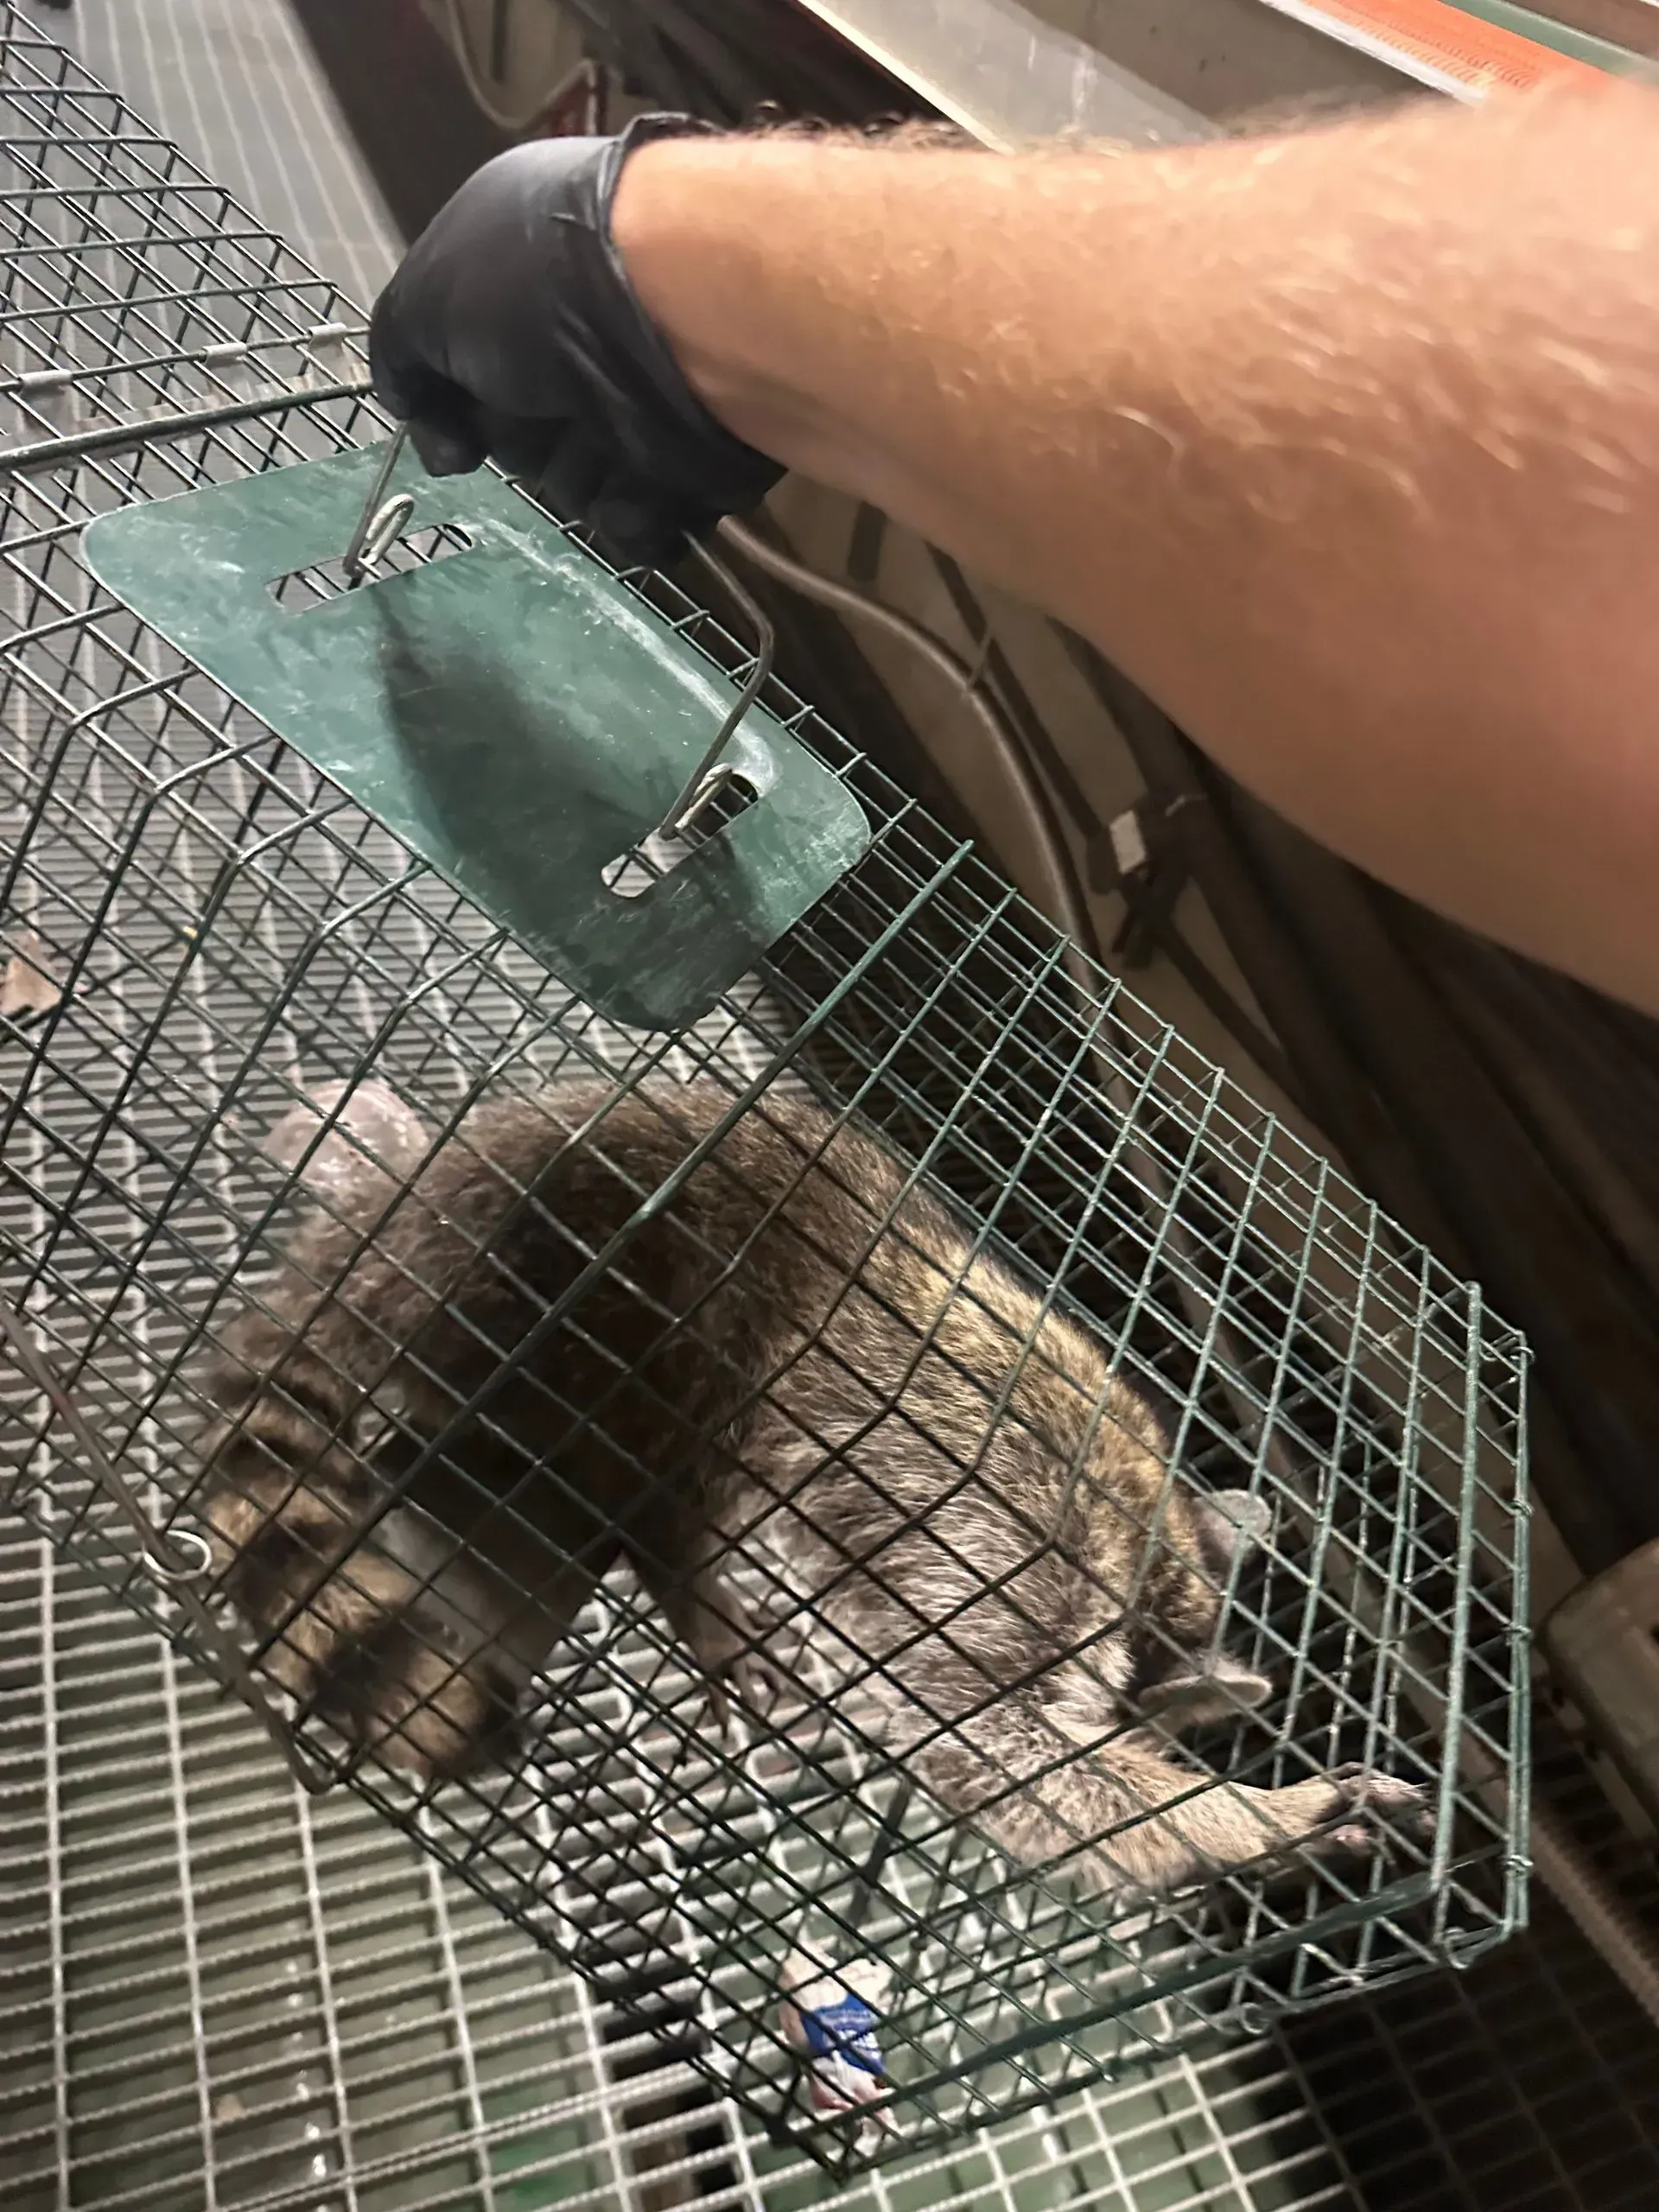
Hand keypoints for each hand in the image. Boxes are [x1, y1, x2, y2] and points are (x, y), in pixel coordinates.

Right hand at [368, 115, 783, 565]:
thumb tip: (423, 424)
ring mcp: (640, 393)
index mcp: (521, 273)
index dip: (456, 407)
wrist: (681, 315)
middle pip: (520, 435)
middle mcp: (580, 332)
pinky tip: (641, 485)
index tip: (459, 436)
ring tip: (607, 429)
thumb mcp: (426, 301)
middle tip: (542, 403)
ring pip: (576, 484)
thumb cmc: (538, 290)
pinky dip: (634, 514)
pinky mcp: (693, 453)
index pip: (469, 366)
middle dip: (522, 438)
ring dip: (579, 473)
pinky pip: (638, 520)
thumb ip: (399, 357)